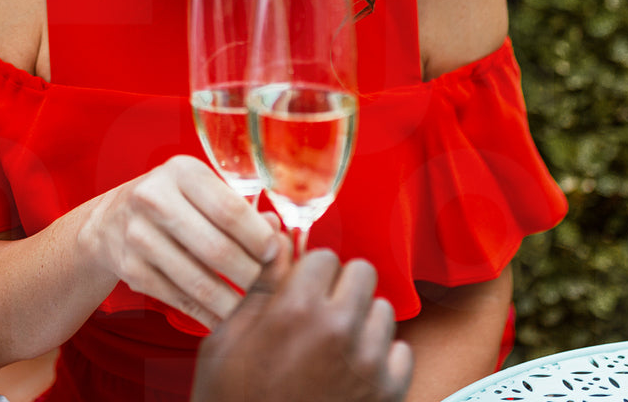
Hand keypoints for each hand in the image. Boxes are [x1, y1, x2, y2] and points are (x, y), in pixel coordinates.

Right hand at [77, 155, 278, 327]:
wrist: (110, 221)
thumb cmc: (170, 201)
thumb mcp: (199, 189)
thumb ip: (238, 207)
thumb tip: (275, 231)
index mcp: (181, 171)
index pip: (230, 210)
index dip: (258, 238)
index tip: (274, 254)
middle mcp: (154, 199)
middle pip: (216, 249)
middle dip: (249, 274)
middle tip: (265, 285)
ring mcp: (138, 235)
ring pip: (198, 281)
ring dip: (231, 302)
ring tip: (250, 308)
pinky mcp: (130, 269)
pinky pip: (178, 299)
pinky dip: (206, 314)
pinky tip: (222, 317)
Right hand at [192, 244, 413, 401]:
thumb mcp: (226, 341)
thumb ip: (259, 288)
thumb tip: (277, 242)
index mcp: (296, 309)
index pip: (324, 256)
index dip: (309, 272)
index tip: (301, 289)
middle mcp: (339, 329)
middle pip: (362, 273)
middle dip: (341, 287)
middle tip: (320, 312)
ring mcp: (369, 362)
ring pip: (383, 310)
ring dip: (362, 321)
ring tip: (334, 347)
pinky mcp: (389, 392)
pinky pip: (401, 351)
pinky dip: (382, 358)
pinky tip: (352, 372)